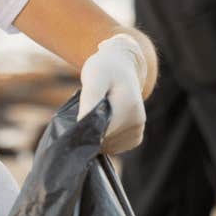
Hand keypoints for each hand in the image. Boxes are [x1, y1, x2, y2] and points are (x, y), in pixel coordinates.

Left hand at [78, 34, 147, 154]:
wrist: (123, 68)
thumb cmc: (105, 70)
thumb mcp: (94, 76)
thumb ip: (90, 98)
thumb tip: (82, 124)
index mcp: (128, 107)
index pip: (99, 132)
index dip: (84, 129)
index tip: (78, 114)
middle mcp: (137, 123)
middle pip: (102, 142)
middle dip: (89, 130)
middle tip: (88, 108)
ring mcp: (137, 132)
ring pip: (106, 147)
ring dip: (96, 134)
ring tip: (98, 113)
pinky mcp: (135, 138)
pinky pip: (111, 147)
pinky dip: (103, 138)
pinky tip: (105, 120)